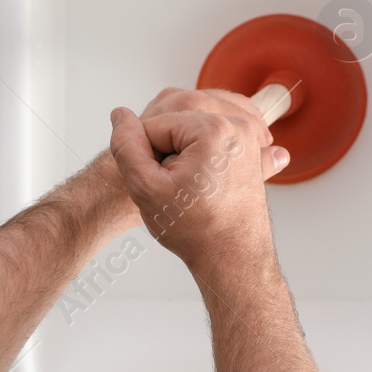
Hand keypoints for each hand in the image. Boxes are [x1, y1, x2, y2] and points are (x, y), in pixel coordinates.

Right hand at [108, 87, 289, 273]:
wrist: (232, 256)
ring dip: (183, 154)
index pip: (154, 126)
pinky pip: (210, 139)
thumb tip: (120, 115)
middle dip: (166, 153)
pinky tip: (204, 182)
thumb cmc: (197, 230)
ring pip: (190, 131)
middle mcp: (236, 125)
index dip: (147, 157)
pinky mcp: (250, 147)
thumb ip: (126, 146)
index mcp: (213, 128)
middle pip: (175, 124)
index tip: (163, 184)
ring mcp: (247, 135)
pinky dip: (202, 155)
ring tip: (191, 187)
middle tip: (178, 189)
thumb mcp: (147, 189)